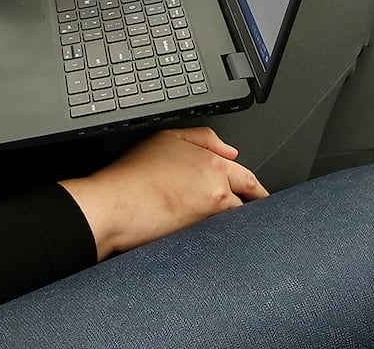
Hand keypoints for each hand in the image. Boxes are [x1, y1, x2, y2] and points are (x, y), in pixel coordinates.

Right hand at [58, 127, 267, 259]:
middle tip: (254, 208)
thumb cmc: (133, 174)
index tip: (258, 192)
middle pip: (249, 200)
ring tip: (226, 220)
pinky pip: (220, 235)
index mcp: (213, 164)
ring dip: (235, 219)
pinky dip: (220, 233)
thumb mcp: (167, 137)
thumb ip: (203, 138)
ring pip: (236, 219)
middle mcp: (218, 189)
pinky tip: (212, 232)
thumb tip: (230, 150)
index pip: (247, 177)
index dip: (256, 187)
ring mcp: (210, 215)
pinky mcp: (200, 236)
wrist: (115, 205)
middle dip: (254, 204)